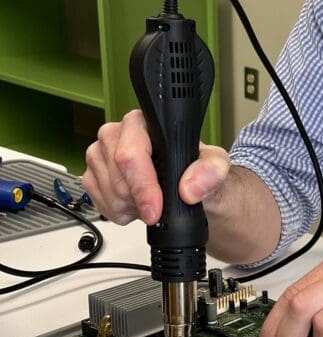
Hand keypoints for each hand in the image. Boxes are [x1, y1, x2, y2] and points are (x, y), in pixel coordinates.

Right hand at [83, 109, 230, 224]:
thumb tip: (189, 188)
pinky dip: (119, 212)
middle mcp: (116, 135)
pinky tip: (136, 205)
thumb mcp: (216, 166)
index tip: (156, 209)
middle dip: (139, 201)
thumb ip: (210, 172)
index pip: (130, 154)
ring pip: (108, 193)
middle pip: (118, 178)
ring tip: (151, 201)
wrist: (188, 190)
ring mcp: (100, 155)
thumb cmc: (196, 171)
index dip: (143, 185)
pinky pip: (99, 202)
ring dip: (131, 207)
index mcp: (143, 123)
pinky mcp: (92, 176)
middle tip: (159, 206)